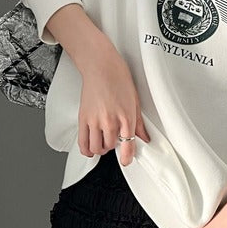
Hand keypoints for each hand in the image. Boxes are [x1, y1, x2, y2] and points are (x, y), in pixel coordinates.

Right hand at [77, 38, 150, 164]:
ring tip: (105, 142)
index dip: (128, 156)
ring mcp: (95, 120)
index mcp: (126, 116)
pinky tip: (91, 148)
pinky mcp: (83, 118)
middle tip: (116, 139)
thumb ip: (138, 122)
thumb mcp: (135, 100)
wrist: (101, 67)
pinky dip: (87, 150)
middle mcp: (110, 120)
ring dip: (102, 149)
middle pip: (111, 146)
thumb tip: (144, 137)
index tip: (127, 160)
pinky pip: (82, 143)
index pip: (127, 144)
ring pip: (97, 148)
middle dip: (114, 146)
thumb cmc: (119, 78)